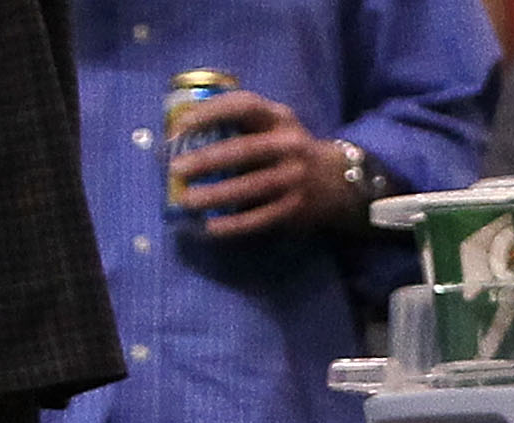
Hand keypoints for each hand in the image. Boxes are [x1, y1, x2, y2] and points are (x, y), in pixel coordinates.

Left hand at [170, 91, 361, 236]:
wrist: (337, 181)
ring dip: (215, 195)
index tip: (180, 126)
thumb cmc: (287, 149)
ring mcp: (295, 178)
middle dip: (206, 159)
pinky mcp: (296, 207)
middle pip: (244, 150)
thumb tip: (181, 140)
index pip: (243, 105)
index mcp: (279, 117)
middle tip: (176, 169)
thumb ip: (239, 126)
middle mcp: (290, 145)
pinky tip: (211, 227)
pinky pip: (260, 217)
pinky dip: (234, 224)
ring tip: (187, 200)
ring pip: (251, 187)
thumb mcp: (273, 126)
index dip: (210, 113)